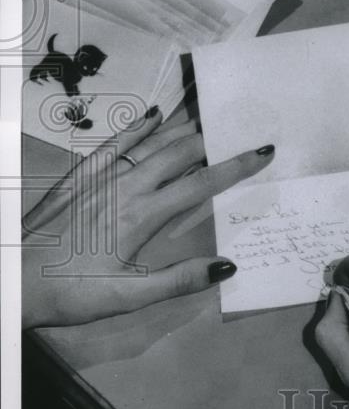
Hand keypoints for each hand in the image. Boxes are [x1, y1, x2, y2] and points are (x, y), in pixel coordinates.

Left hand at [22, 107, 273, 328]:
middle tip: (242, 121)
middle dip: (215, 137)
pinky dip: (137, 127)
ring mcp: (102, 177)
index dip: (236, 166)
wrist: (13, 278)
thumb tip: (227, 266)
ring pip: (152, 143)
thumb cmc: (70, 292)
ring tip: (210, 111)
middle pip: (181, 153)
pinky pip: (114, 143)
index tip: (263, 150)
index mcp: (144, 216)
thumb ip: (177, 280)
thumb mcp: (126, 297)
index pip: (202, 184)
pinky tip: (154, 115)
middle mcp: (127, 187)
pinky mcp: (80, 176)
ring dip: (184, 127)